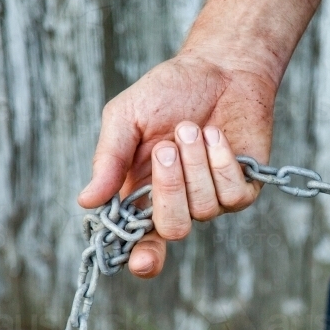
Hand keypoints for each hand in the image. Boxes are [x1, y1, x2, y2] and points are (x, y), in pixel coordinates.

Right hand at [78, 49, 277, 277]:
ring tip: (193, 128)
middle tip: (167, 147)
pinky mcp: (243, 189)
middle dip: (169, 188)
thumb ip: (108, 158)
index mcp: (143, 193)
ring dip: (196, 163)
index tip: (142, 262)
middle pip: (173, 229)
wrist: (219, 67)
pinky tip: (217, 137)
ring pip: (204, 208)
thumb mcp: (126, 117)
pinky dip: (222, 162)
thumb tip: (87, 201)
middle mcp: (179, 203)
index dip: (144, 259)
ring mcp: (212, 199)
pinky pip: (232, 195)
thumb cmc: (168, 92)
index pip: (143, 241)